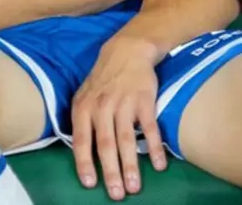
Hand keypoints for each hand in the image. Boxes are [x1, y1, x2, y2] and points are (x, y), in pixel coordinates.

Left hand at [70, 36, 166, 200]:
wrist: (126, 52)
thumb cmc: (103, 80)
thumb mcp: (84, 96)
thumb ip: (83, 121)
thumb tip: (82, 152)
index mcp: (83, 107)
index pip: (82, 140)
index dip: (85, 162)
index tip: (90, 183)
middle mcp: (101, 107)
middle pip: (106, 144)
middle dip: (111, 171)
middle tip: (117, 194)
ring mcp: (123, 104)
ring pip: (126, 139)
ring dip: (131, 165)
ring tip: (135, 187)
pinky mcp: (144, 101)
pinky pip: (150, 128)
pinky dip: (155, 147)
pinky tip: (160, 165)